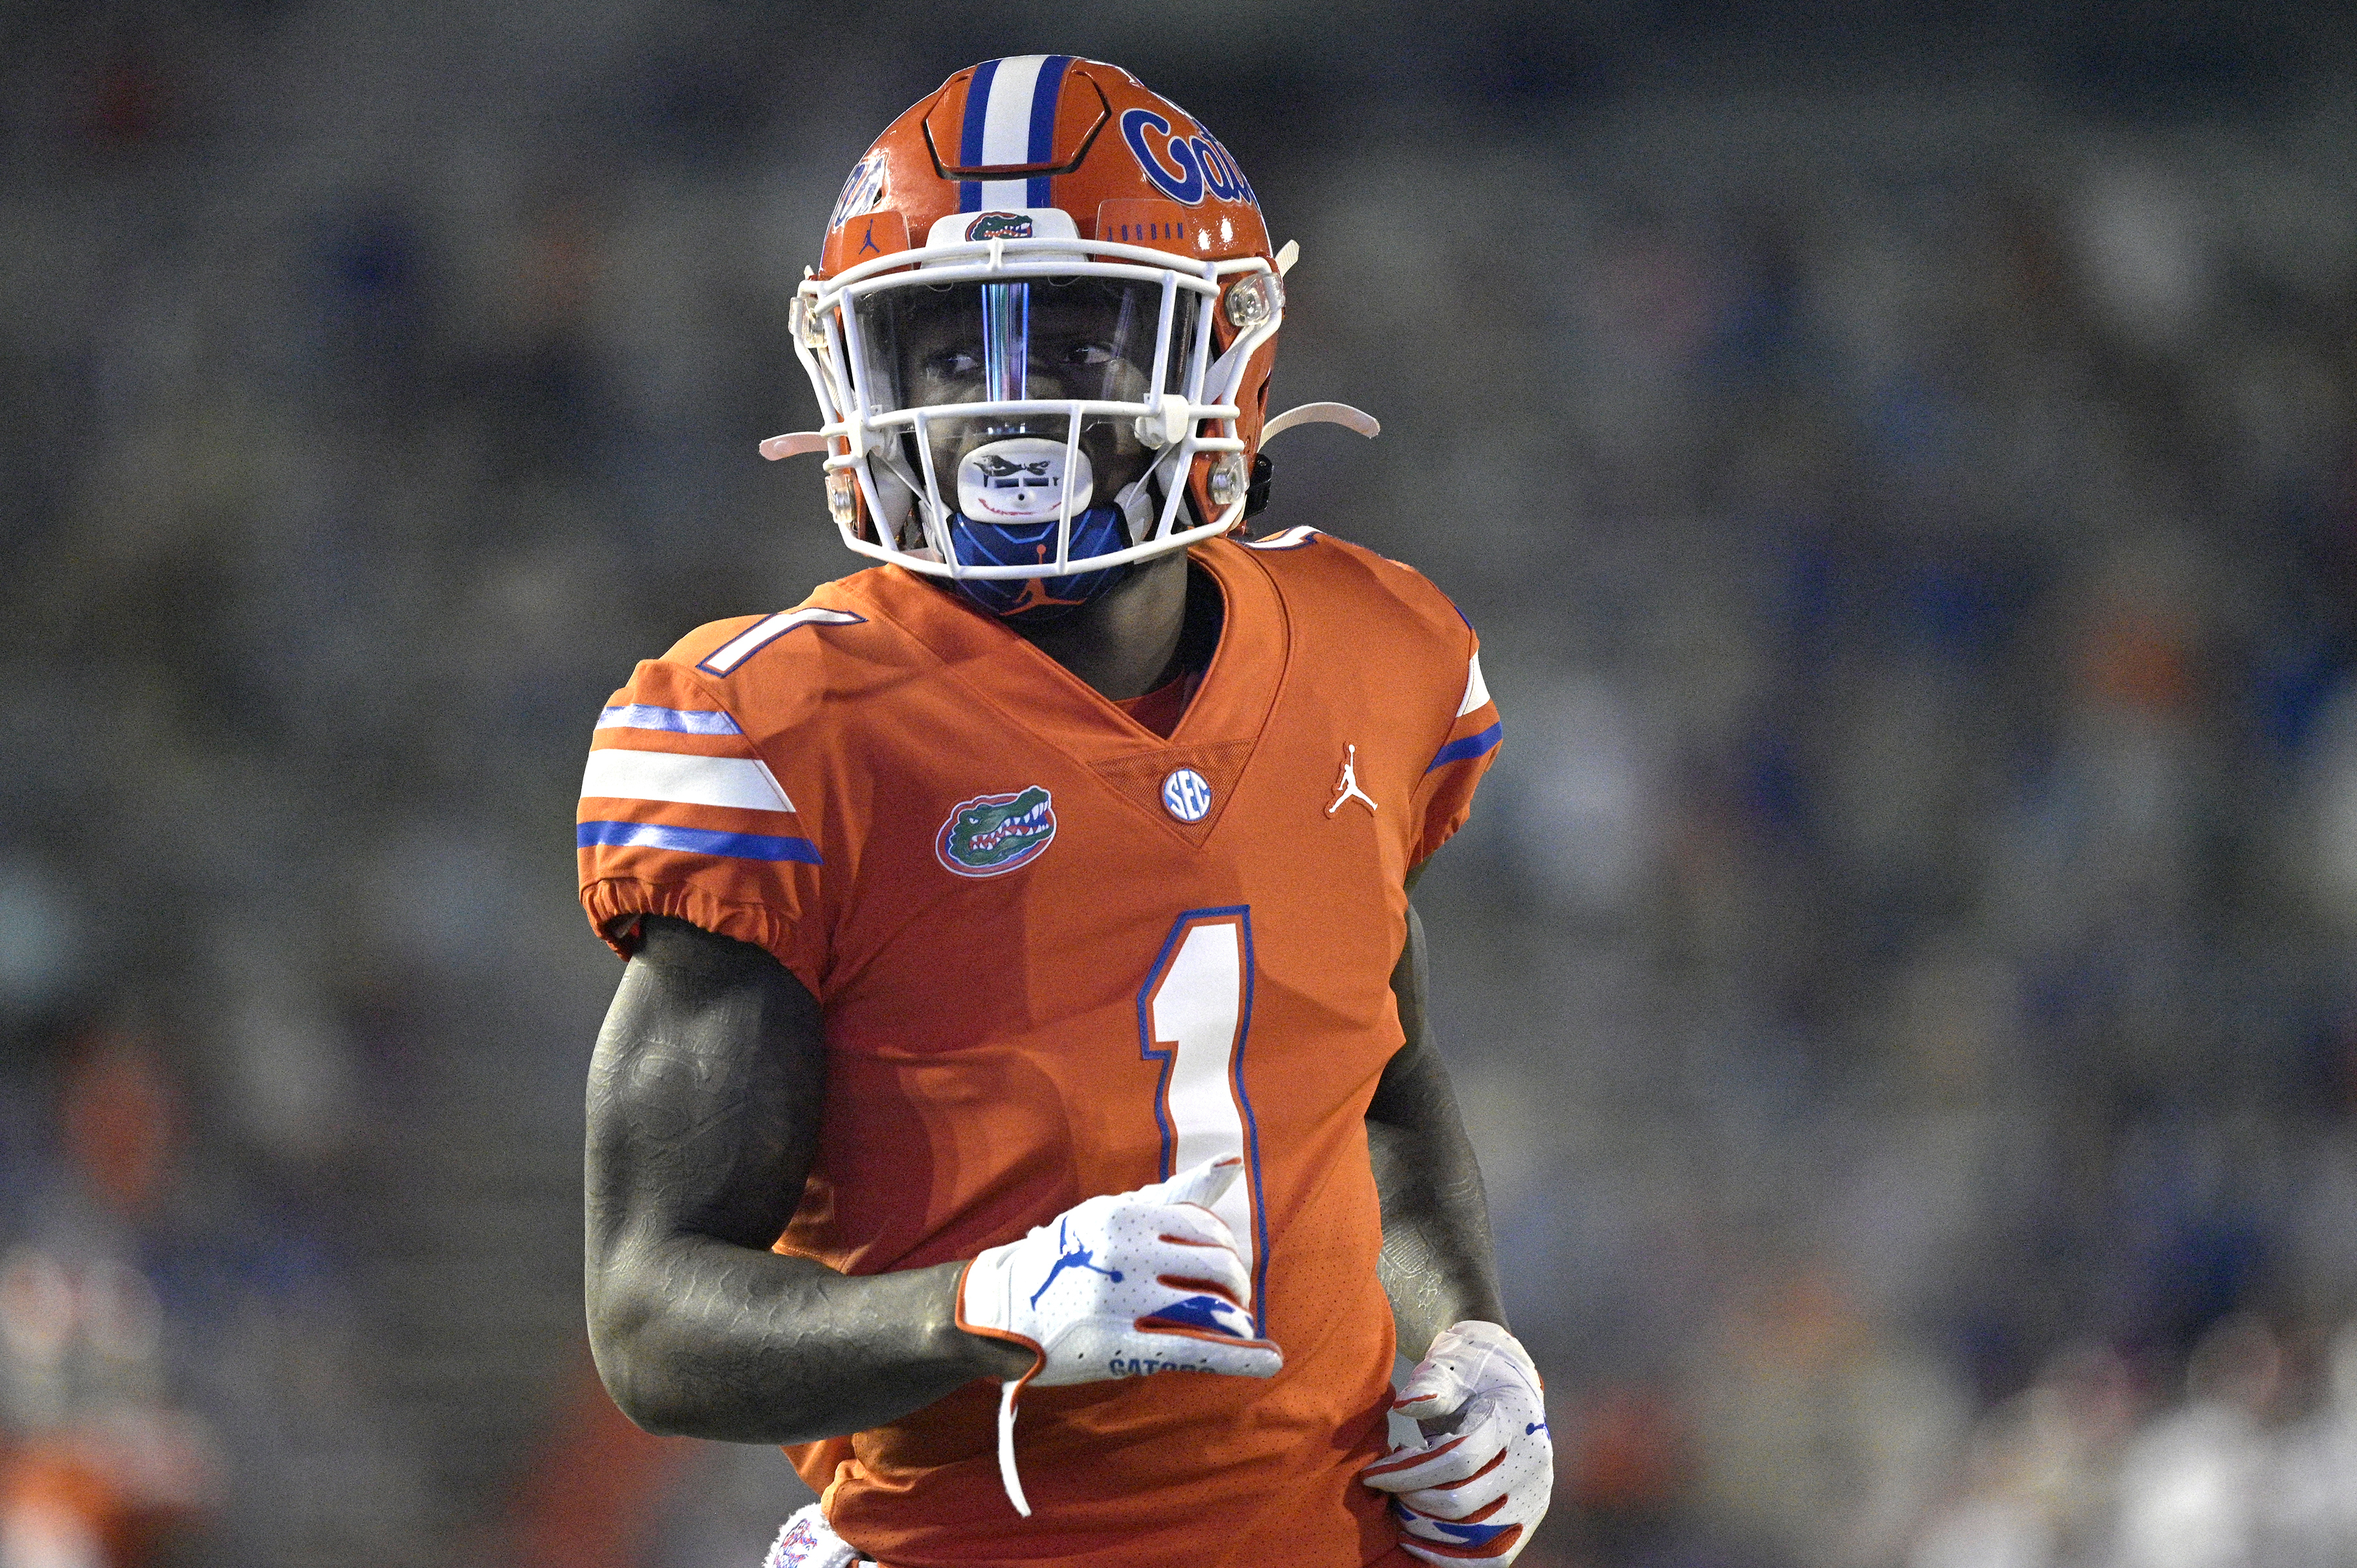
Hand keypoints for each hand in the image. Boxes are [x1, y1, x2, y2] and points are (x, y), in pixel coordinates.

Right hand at [957, 1156, 1282, 1514]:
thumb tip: (1233, 1163)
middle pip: (1216, 1266)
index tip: (1220, 1267)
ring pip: (1209, 1307)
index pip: (1206, 1227)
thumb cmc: (1068, 1258)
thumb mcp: (1112, 1214)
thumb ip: (1175, 1193)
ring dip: (1237, 1320)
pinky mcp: (1116, 1348)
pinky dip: (1238, 1358)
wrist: (999, 1307)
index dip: (1224, 1249)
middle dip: (1235, 1286)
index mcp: (1126, 1214)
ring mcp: (1120, 1301)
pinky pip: (1191, 1351)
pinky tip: (1268, 1361)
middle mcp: (1125, 1252)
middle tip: (1232, 1302)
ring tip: (1240, 1329)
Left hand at [1361, 1321, 1551, 1563]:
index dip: (1408, 1472)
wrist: (1509, 1385)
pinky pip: (1494, 1559)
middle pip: (1463, 1504)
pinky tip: (1417, 1542)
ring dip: (1427, 1533)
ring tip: (1399, 1511)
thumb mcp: (1452, 1369)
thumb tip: (1402, 1404)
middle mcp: (1532, 1464)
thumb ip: (1429, 1386)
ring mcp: (1534, 1496)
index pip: (1457, 1460)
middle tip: (1384, 1493)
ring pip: (1477, 1540)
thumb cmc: (1470, 1376)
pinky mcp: (1528, 1519)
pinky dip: (1453, 1559)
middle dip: (1412, 1502)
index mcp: (1514, 1421)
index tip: (1371, 1475)